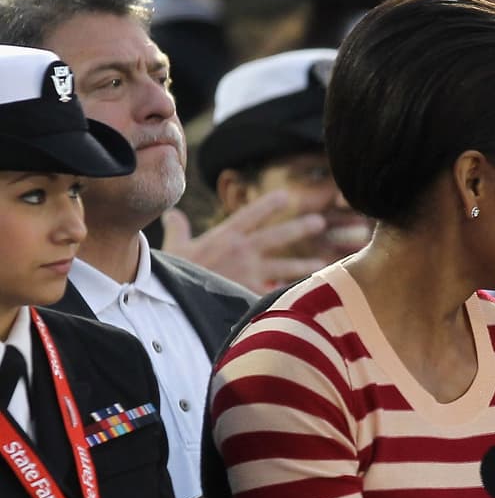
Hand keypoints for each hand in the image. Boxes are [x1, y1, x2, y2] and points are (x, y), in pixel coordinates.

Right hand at [161, 188, 329, 292]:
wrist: (175, 302)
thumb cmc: (171, 275)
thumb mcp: (175, 248)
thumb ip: (179, 229)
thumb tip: (173, 214)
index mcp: (224, 237)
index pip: (249, 214)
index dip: (268, 204)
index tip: (286, 195)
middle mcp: (241, 252)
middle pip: (276, 236)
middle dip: (299, 227)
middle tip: (319, 221)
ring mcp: (248, 274)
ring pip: (283, 268)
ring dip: (303, 266)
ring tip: (321, 264)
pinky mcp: (250, 295)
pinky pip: (274, 295)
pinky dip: (288, 297)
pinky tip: (305, 299)